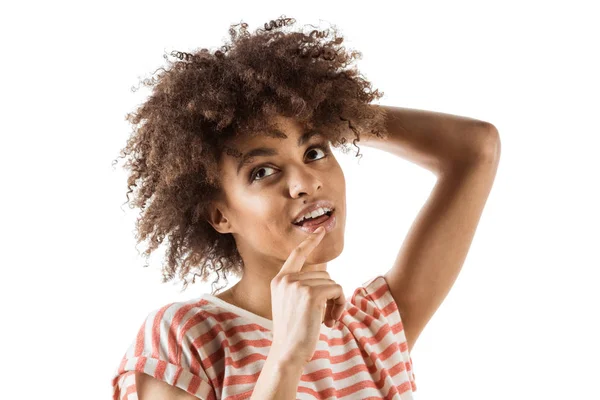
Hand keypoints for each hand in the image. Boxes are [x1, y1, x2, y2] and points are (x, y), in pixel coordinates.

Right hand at [269, 226, 345, 365]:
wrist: (287, 353)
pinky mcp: (311, 294)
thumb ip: (301, 288)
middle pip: (323, 274)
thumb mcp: (290, 305)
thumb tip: (328, 280)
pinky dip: (340, 305)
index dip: (310, 241)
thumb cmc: (293, 333)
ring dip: (336, 302)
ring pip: (332, 283)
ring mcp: (297, 285)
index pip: (297, 254)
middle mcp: (286, 279)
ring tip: (326, 320)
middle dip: (330, 295)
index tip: (320, 230)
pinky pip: (337, 290)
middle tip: (326, 317)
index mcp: (279, 280)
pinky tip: (330, 321)